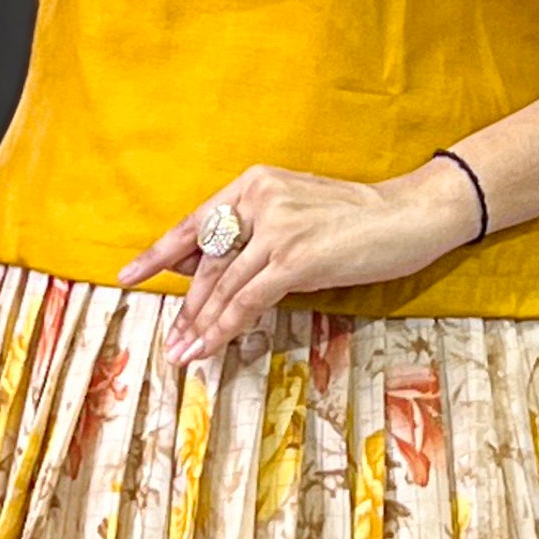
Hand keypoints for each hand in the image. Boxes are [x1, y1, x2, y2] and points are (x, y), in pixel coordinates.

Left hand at [122, 157, 485, 369]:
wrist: (409, 215)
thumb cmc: (356, 221)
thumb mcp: (296, 214)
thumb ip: (254, 233)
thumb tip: (202, 265)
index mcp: (254, 184)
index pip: (196, 223)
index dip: (159, 253)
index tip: (129, 275)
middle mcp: (259, 200)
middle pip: (206, 262)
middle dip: (185, 306)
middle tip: (168, 340)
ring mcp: (277, 228)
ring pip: (222, 286)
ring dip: (198, 326)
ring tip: (181, 353)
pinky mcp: (296, 258)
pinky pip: (247, 301)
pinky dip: (223, 328)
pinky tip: (208, 347)